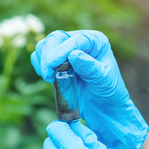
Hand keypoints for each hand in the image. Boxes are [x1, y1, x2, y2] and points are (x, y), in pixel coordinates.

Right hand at [30, 30, 148, 148]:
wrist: (104, 110)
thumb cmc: (109, 95)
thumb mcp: (104, 82)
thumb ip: (91, 68)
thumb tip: (74, 54)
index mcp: (96, 42)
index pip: (76, 40)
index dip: (61, 50)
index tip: (52, 64)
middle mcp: (81, 42)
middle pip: (56, 38)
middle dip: (48, 55)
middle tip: (48, 75)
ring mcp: (67, 50)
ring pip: (45, 45)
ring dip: (42, 60)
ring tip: (50, 78)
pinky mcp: (57, 61)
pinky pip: (40, 56)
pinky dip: (39, 64)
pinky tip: (47, 77)